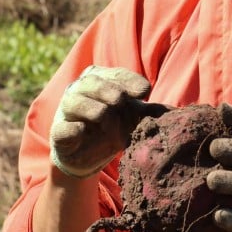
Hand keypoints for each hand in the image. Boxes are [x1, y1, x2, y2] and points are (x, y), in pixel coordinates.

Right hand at [48, 65, 168, 178]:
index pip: (116, 75)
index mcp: (100, 79)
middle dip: (110, 92)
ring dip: (94, 110)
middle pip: (93, 83)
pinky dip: (72, 129)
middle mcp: (80, 89)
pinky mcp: (58, 133)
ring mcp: (65, 110)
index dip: (129, 81)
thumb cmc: (112, 127)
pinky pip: (63, 128)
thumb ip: (146, 111)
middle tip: (121, 101)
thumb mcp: (131, 117)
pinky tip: (82, 131)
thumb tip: (173, 112)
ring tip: (106, 119)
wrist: (88, 156)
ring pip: (75, 101)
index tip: (145, 91)